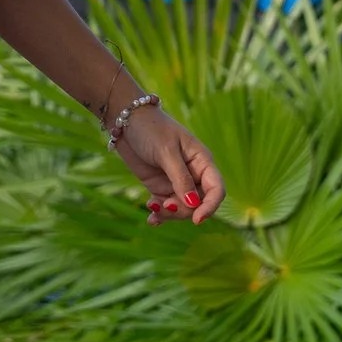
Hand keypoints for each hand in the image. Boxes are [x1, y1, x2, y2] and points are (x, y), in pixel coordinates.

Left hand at [115, 102, 225, 226]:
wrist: (125, 121)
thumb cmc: (151, 128)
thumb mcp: (166, 152)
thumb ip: (180, 178)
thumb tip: (194, 204)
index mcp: (202, 161)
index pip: (216, 189)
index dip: (210, 206)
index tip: (197, 220)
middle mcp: (193, 174)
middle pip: (198, 204)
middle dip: (183, 211)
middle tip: (162, 206)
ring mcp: (176, 182)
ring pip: (182, 209)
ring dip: (169, 213)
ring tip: (152, 207)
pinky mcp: (160, 186)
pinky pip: (166, 207)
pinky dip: (160, 215)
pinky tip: (151, 220)